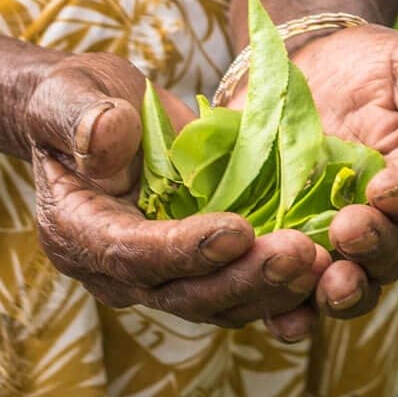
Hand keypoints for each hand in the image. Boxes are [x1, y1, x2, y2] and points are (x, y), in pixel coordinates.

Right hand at [21, 53, 330, 339]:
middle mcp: (119, 272)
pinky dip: (283, 287)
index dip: (185, 248)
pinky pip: (243, 290)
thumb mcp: (68, 95)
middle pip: (184, 294)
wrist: (94, 116)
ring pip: (221, 302)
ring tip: (323, 262)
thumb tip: (104, 136)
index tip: (238, 230)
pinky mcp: (201, 267)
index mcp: (78, 234)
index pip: (131, 255)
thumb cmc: (75, 101)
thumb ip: (81, 117)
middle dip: (244, 278)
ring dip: (273, 289)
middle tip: (300, 255)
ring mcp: (163, 276)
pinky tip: (329, 268)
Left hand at [238, 25, 397, 322]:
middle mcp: (389, 223)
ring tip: (326, 284)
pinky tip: (279, 319)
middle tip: (348, 230)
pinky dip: (292, 314)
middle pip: (395, 255)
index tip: (386, 186)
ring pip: (352, 286)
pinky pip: (296, 296)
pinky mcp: (289, 251)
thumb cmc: (372, 64)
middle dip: (375, 248)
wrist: (304, 66)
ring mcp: (338, 244)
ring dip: (341, 294)